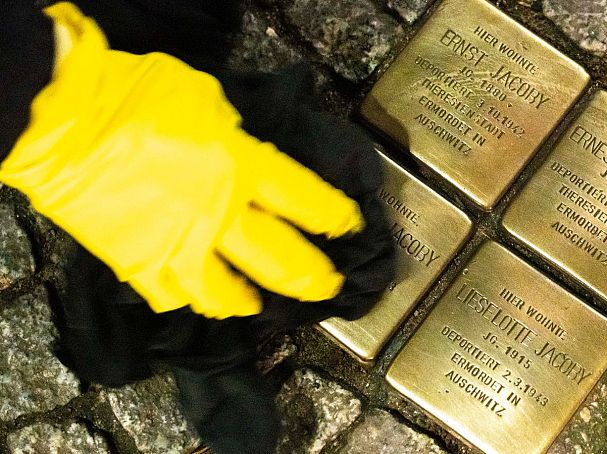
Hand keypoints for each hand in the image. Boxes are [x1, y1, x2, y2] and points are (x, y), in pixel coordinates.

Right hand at [1, 2, 363, 318]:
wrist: (63, 124)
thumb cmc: (136, 96)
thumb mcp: (205, 99)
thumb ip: (234, 135)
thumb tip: (243, 152)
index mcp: (242, 167)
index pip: (305, 200)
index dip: (333, 216)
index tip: (348, 226)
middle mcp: (222, 216)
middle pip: (282, 260)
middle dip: (312, 277)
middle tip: (328, 287)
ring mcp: (182, 247)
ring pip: (230, 294)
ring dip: (252, 301)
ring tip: (261, 306)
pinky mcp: (142, 266)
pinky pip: (176, 296)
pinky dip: (192, 300)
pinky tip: (200, 300)